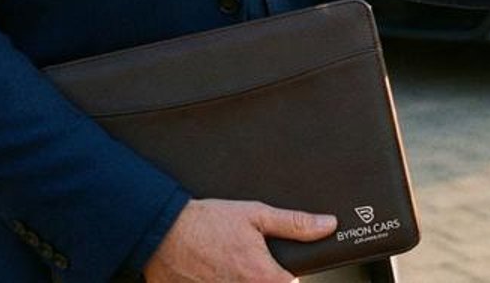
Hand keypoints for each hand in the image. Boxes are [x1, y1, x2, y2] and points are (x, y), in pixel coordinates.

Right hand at [145, 198, 335, 281]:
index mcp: (261, 275)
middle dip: (261, 277)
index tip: (278, 266)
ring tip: (227, 263)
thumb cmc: (205, 222)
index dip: (287, 274)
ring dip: (239, 279)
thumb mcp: (256, 214)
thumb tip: (326, 225)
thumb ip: (294, 223)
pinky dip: (219, 281)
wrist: (162, 231)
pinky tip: (213, 271)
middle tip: (245, 261)